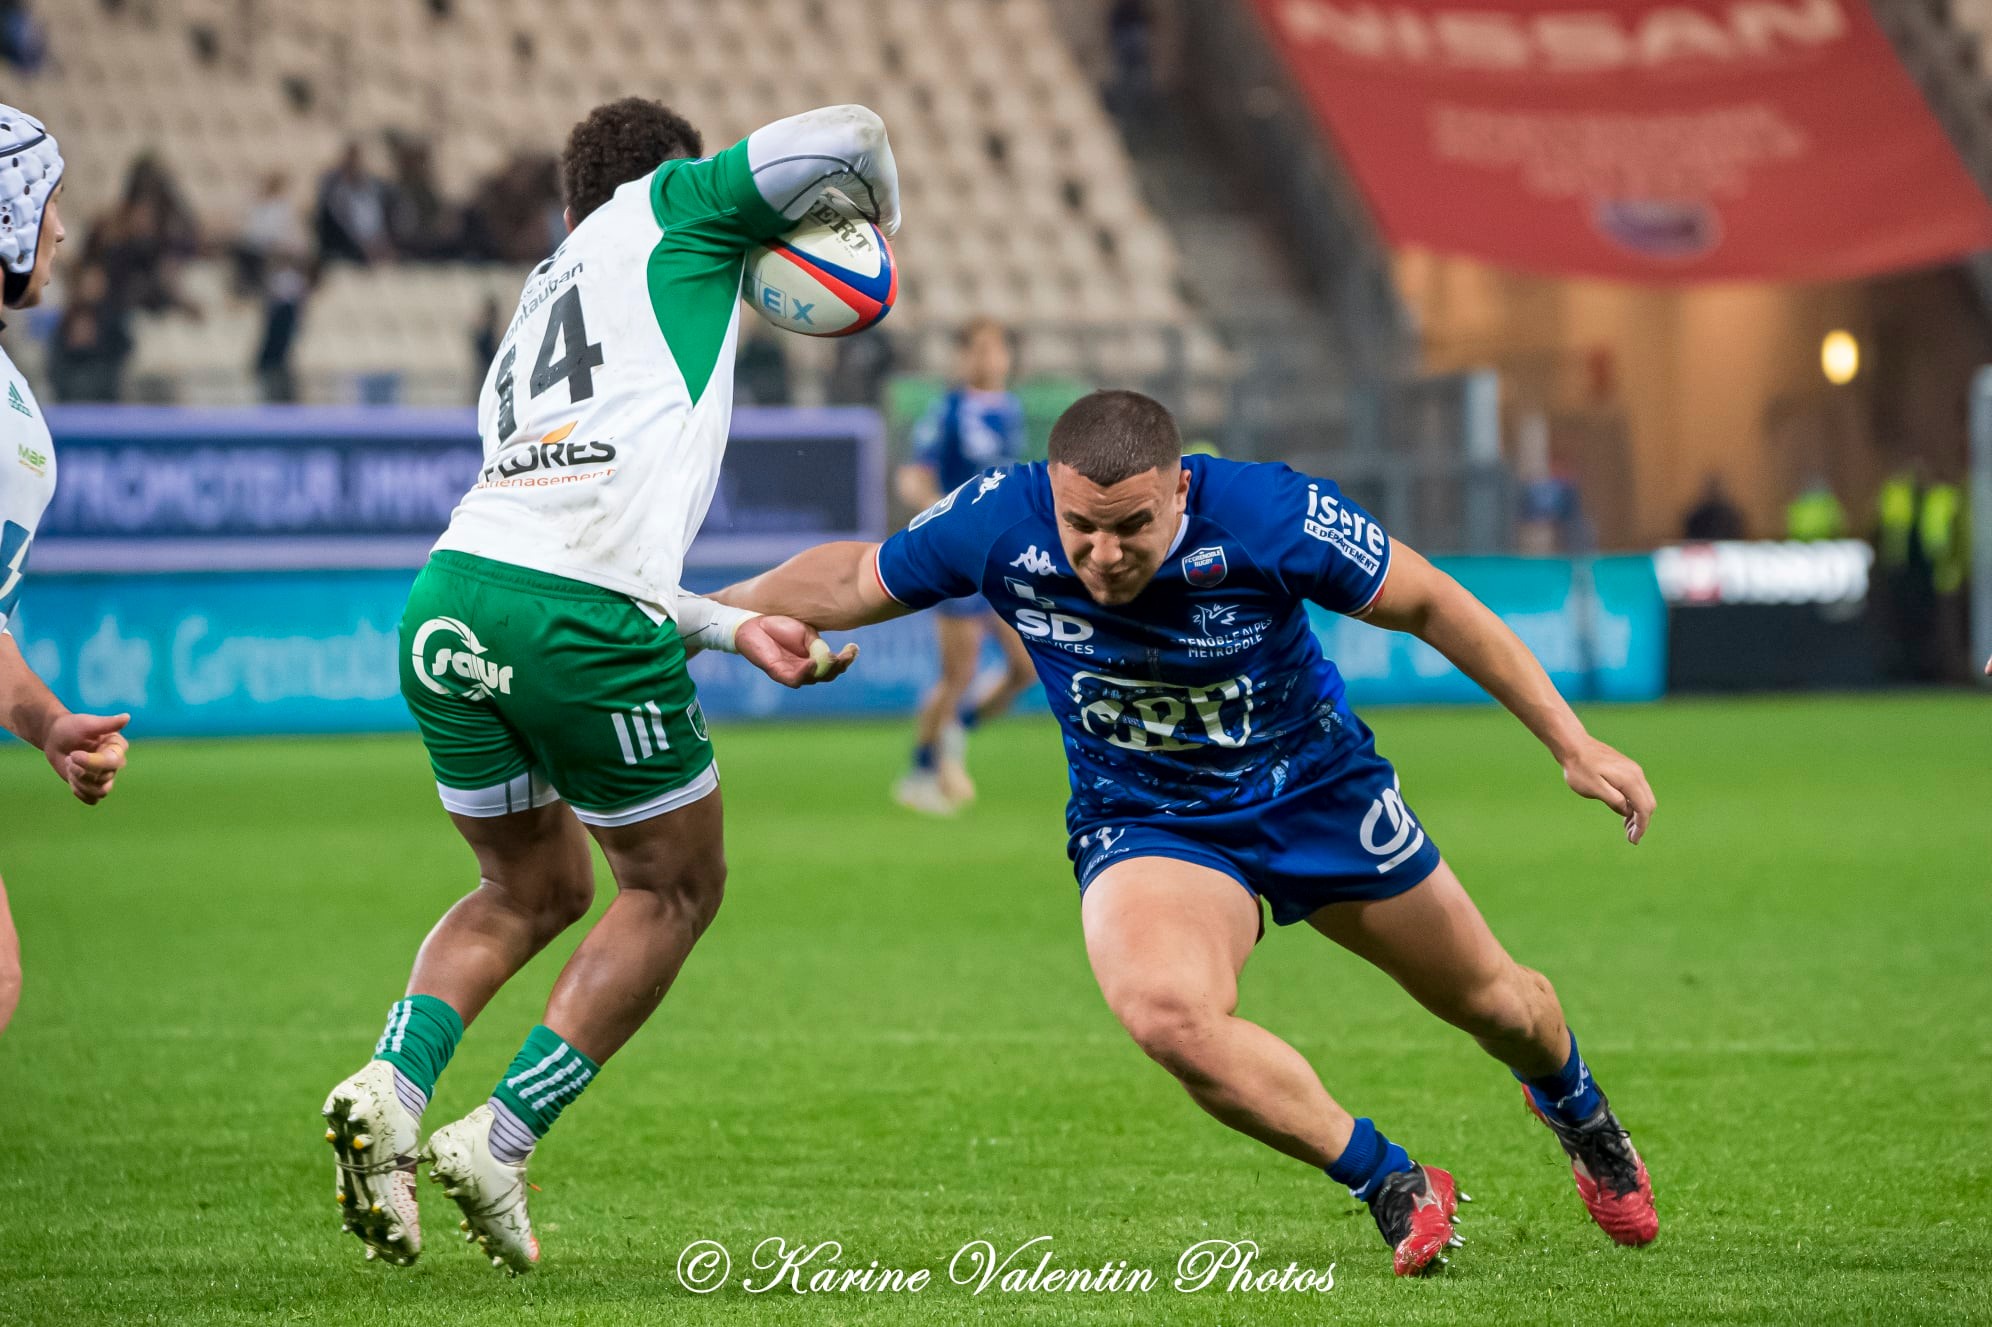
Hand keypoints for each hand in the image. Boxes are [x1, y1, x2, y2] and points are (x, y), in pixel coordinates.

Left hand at [43, 711, 129, 805]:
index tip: (74, 754)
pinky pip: (92, 799)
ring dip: (80, 782)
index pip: (112, 763)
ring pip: (100, 791)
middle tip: (69, 757)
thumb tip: (127, 717)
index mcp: (117, 748)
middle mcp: (114, 764)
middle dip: (81, 771)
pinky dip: (80, 792)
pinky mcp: (92, 786)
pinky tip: (72, 780)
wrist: (55, 738)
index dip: (92, 762)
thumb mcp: (87, 723)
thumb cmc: (71, 727)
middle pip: (104, 778)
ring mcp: (104, 777)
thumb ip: (108, 723)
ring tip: (70, 767)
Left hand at [735, 616, 857, 688]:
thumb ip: (816, 645)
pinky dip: (805, 672)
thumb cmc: (778, 626)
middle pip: (827, 675)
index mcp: (813, 658)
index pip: (833, 665)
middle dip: (839, 667)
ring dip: (826, 671)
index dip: (846, 660)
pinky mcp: (777, 672)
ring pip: (813, 679)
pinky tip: (813, 663)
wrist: (753, 621)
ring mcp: (790, 672)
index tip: (855, 647)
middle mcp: (803, 668)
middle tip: (847, 654)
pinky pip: (794, 678)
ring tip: (834, 658)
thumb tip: (829, 657)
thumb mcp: (805, 633)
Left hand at [1559, 736, 1654, 844]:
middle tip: (1629, 837)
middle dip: (1641, 822)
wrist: (1573, 745)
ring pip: (1643, 797)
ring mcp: (1632, 770)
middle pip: (1648, 804)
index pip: (1644, 808)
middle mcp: (1636, 774)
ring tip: (1626, 828)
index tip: (1633, 840)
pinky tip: (1623, 811)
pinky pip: (1637, 790)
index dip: (1641, 827)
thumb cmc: (1580, 768)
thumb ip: (1613, 800)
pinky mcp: (1626, 769)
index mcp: (1630, 780)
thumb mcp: (1593, 788)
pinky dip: (1633, 804)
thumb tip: (1627, 811)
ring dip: (1637, 814)